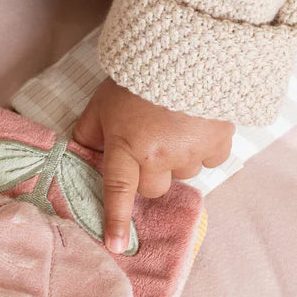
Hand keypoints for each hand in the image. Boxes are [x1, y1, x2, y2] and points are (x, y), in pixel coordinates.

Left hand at [72, 78, 233, 252]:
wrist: (185, 50)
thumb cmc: (136, 78)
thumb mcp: (102, 102)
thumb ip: (88, 132)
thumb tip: (78, 156)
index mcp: (126, 145)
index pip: (118, 190)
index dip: (115, 220)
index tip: (115, 246)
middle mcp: (159, 155)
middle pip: (153, 188)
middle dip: (150, 172)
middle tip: (149, 141)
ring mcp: (190, 152)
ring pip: (183, 175)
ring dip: (178, 158)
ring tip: (175, 125)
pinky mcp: (218, 143)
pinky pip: (210, 160)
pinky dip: (204, 148)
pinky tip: (197, 124)